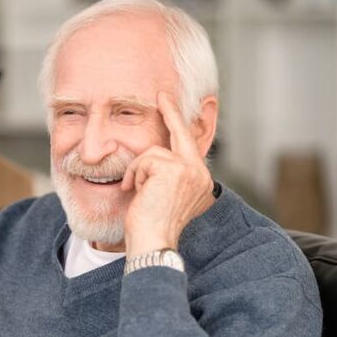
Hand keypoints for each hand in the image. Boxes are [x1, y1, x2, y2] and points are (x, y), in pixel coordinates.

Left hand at [119, 92, 214, 256]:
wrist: (152, 242)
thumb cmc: (150, 226)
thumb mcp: (163, 197)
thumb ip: (167, 178)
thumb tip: (156, 161)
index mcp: (200, 182)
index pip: (189, 146)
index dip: (179, 125)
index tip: (170, 106)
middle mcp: (200, 174)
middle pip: (182, 134)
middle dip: (171, 112)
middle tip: (162, 95)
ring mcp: (190, 170)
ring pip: (154, 152)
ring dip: (137, 170)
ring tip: (135, 190)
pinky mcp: (175, 169)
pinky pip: (145, 158)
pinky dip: (135, 173)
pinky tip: (136, 190)